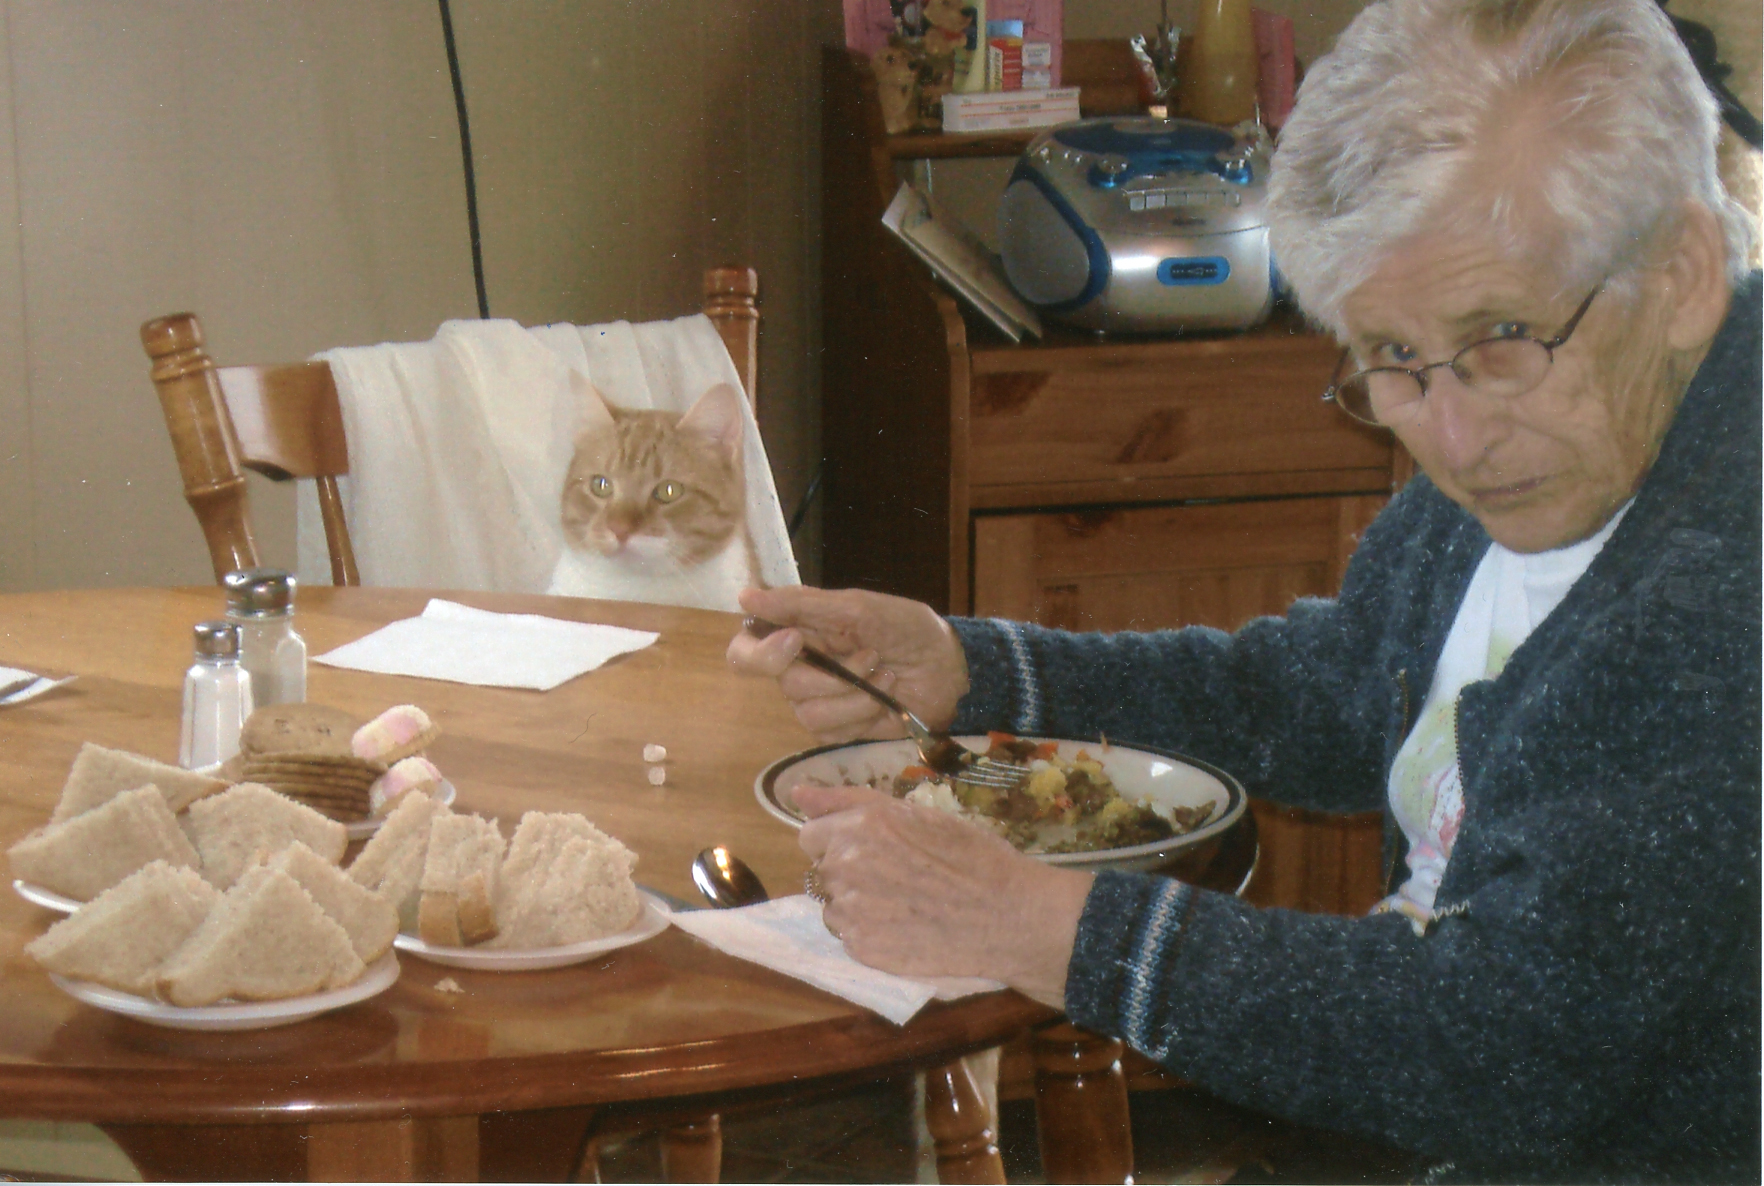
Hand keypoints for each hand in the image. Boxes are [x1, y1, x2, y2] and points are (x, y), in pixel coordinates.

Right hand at [726, 586, 969, 743]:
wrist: (949, 667)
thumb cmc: (906, 629)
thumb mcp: (857, 607)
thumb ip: (801, 604)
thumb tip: (745, 597)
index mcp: (797, 633)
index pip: (747, 651)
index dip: (760, 652)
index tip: (795, 641)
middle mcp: (800, 670)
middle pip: (783, 683)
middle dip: (833, 673)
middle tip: (870, 655)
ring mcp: (819, 703)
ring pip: (808, 711)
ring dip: (855, 692)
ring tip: (884, 673)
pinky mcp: (839, 730)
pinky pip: (832, 731)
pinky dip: (864, 711)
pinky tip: (886, 697)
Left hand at [793, 783, 1093, 1008]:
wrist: (1008, 915)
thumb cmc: (972, 856)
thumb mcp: (916, 814)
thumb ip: (848, 801)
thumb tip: (797, 793)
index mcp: (860, 824)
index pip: (811, 833)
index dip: (839, 840)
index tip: (871, 848)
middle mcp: (846, 865)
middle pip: (821, 869)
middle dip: (848, 871)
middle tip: (895, 877)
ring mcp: (851, 910)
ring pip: (833, 905)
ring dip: (857, 904)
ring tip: (904, 905)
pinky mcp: (861, 948)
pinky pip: (849, 936)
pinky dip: (870, 933)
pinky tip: (906, 928)